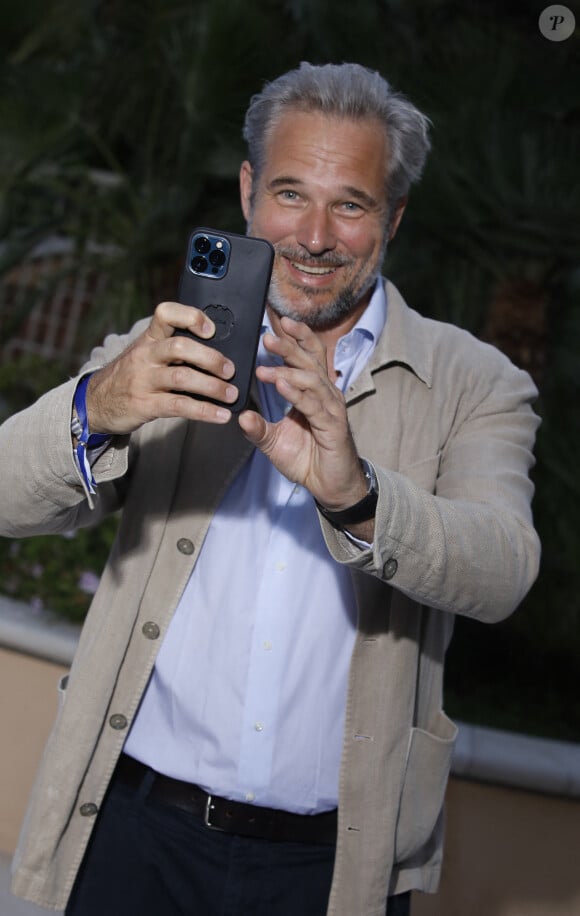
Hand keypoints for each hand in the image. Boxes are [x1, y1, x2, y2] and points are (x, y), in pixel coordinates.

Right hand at [85, 301, 238, 434]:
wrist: (95, 402)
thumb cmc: (130, 376)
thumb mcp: (145, 355)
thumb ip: (173, 350)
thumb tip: (218, 356)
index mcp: (149, 339)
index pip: (166, 313)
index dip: (191, 316)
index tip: (211, 329)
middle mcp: (146, 356)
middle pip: (180, 347)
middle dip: (210, 358)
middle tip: (230, 370)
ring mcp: (144, 380)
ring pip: (183, 377)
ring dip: (213, 387)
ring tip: (231, 395)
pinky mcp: (145, 404)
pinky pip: (179, 406)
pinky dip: (204, 411)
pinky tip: (220, 415)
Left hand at [238, 316, 368, 511]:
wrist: (329, 485)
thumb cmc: (308, 459)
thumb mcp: (274, 442)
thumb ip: (258, 428)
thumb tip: (240, 416)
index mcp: (314, 392)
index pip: (308, 356)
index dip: (296, 338)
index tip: (277, 324)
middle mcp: (326, 395)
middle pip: (310, 360)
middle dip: (289, 346)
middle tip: (268, 336)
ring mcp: (331, 409)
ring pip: (312, 378)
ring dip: (288, 368)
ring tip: (265, 366)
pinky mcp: (333, 426)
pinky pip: (313, 404)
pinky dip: (296, 392)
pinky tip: (281, 384)